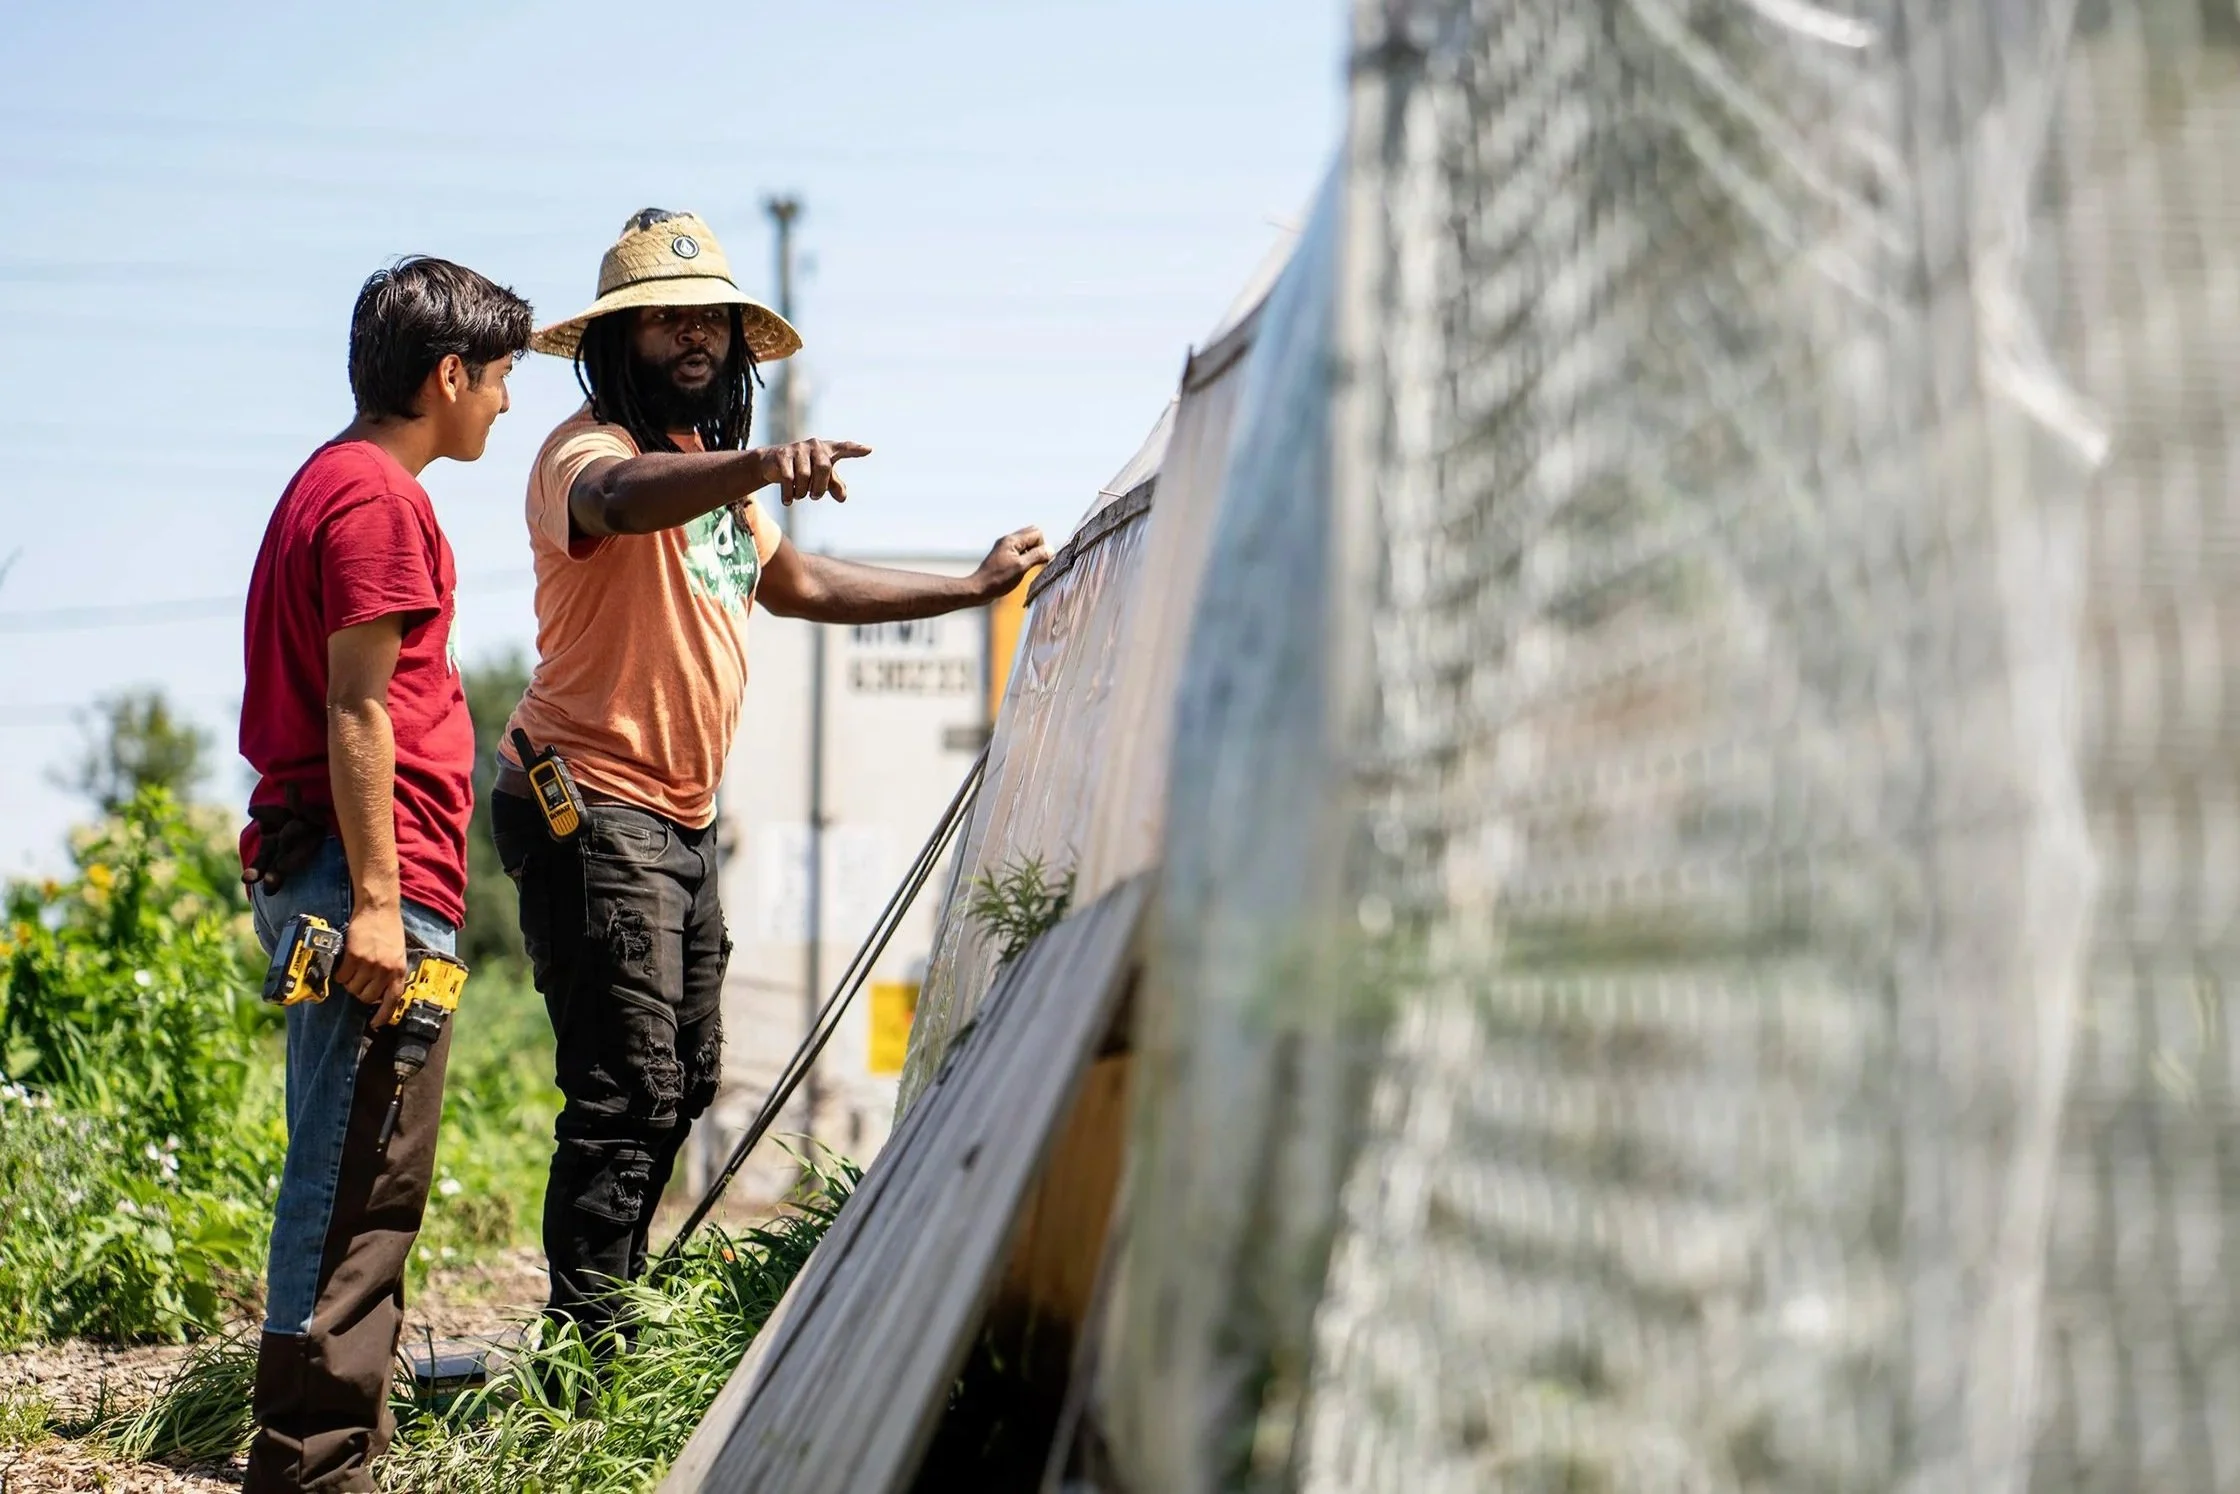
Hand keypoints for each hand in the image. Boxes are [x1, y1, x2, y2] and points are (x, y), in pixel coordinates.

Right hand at [336, 903, 408, 1022]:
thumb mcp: (398, 954)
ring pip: (353, 988)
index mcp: (399, 970)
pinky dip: (341, 974)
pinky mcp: (354, 956)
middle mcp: (385, 970)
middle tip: (359, 982)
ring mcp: (369, 964)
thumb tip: (382, 993)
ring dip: (350, 983)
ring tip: (353, 970)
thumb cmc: (389, 930)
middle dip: (361, 993)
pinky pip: (342, 976)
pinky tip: (345, 964)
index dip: (383, 1015)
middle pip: (367, 997)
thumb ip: (392, 972)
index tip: (376, 1024)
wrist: (379, 909)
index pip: (393, 1000)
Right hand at [760, 438, 871, 505]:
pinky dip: (789, 494)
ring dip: (802, 492)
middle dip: (819, 488)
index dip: (855, 450)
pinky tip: (788, 501)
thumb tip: (843, 498)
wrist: (771, 463)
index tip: (869, 450)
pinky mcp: (782, 455)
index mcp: (826, 450)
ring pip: (804, 476)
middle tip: (814, 497)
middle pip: (824, 469)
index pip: (844, 448)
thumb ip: (833, 485)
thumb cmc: (802, 469)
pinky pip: (788, 479)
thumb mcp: (819, 477)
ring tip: (799, 495)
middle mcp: (814, 445)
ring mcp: (797, 449)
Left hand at [973, 527, 1052, 600]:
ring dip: (1031, 554)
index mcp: (1012, 540)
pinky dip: (1025, 558)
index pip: (1037, 533)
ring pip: (1026, 544)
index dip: (1042, 547)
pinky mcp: (1003, 557)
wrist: (978, 590)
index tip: (1038, 561)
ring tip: (1026, 568)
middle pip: (1032, 535)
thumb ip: (1036, 556)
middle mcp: (1008, 540)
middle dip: (1038, 548)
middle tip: (1033, 563)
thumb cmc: (998, 579)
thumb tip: (1050, 549)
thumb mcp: (1021, 567)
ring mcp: (1004, 548)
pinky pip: (1020, 551)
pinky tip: (1020, 571)